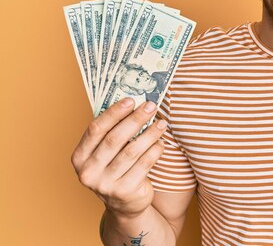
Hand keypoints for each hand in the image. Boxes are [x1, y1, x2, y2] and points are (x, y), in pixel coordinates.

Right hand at [71, 98, 166, 217]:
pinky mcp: (124, 192)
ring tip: (161, 123)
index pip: (95, 129)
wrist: (124, 204)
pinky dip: (154, 151)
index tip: (130, 100)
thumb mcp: (106, 153)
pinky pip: (144, 165)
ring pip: (132, 151)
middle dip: (135, 119)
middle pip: (114, 139)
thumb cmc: (116, 168)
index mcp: (79, 157)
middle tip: (151, 106)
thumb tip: (133, 104)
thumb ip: (112, 132)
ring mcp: (105, 184)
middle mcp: (88, 172)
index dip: (114, 113)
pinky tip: (161, 142)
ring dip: (149, 134)